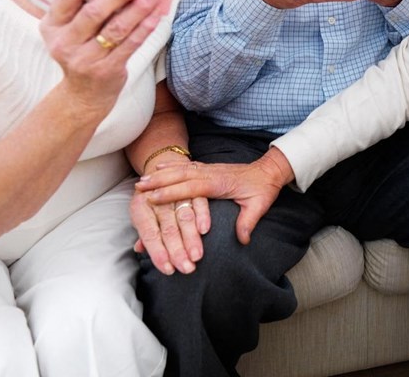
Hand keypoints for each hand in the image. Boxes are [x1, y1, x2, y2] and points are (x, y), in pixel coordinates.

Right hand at [40, 0, 162, 107]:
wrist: (83, 95)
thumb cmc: (82, 50)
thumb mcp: (72, 29)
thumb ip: (86, 6)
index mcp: (52, 25)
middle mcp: (63, 43)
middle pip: (94, 11)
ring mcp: (84, 59)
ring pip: (116, 28)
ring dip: (139, 7)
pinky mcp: (105, 71)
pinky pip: (130, 44)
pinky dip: (145, 27)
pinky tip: (156, 14)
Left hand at [130, 189, 209, 274]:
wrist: (159, 165)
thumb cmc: (150, 200)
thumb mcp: (142, 214)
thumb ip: (145, 234)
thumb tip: (139, 249)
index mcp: (139, 207)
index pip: (149, 234)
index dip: (158, 253)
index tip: (168, 269)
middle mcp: (155, 198)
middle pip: (167, 229)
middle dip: (178, 250)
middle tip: (186, 268)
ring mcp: (175, 191)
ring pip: (184, 217)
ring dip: (191, 238)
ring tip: (197, 256)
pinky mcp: (192, 185)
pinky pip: (199, 201)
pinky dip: (202, 215)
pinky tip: (205, 230)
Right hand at [136, 148, 293, 243]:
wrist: (269, 171)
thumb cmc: (263, 189)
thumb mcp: (259, 206)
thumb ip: (248, 222)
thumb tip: (242, 240)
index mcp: (220, 182)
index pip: (194, 187)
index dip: (173, 192)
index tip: (154, 197)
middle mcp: (211, 173)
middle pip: (182, 176)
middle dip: (159, 182)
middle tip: (139, 188)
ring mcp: (208, 169)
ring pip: (181, 170)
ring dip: (161, 175)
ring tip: (141, 181)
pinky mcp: (208, 169)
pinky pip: (186, 168)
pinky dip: (170, 168)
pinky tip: (156, 169)